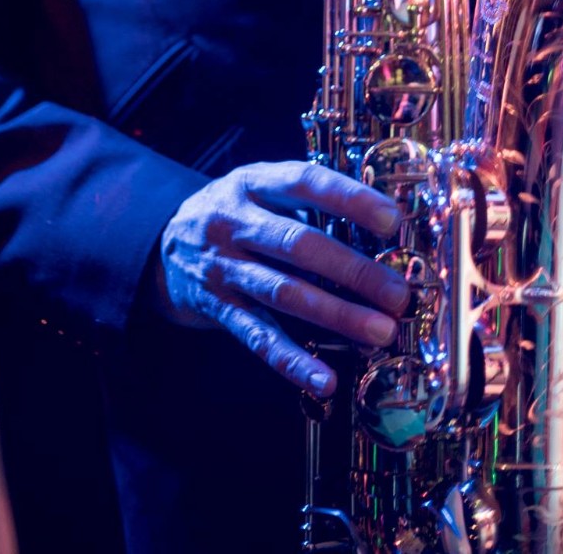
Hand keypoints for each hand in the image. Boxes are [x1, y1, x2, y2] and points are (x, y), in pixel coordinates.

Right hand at [155, 160, 408, 397]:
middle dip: (353, 271)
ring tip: (379, 332)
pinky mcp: (216, 308)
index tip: (391, 220)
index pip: (303, 182)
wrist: (164, 241)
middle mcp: (234, 221)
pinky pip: (258, 337)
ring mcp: (222, 266)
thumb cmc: (236, 213)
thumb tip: (381, 228)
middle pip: (298, 244)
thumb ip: (306, 202)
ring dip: (336, 315)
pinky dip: (293, 360)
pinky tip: (325, 380)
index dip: (348, 199)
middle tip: (397, 294)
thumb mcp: (261, 190)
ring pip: (283, 293)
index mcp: (253, 183)